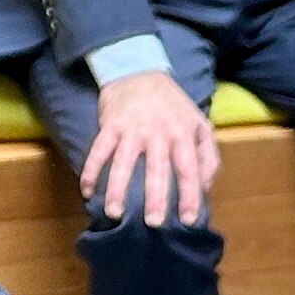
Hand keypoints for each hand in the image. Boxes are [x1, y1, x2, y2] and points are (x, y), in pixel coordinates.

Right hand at [78, 69, 217, 227]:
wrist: (138, 71)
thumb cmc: (172, 105)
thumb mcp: (200, 124)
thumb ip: (208, 156)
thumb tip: (205, 188)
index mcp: (183, 134)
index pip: (189, 169)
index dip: (190, 195)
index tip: (188, 220)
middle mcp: (158, 133)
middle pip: (157, 169)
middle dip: (155, 197)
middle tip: (153, 223)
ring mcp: (131, 129)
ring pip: (124, 162)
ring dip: (118, 188)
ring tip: (114, 213)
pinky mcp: (110, 125)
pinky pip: (98, 149)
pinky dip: (91, 169)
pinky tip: (86, 190)